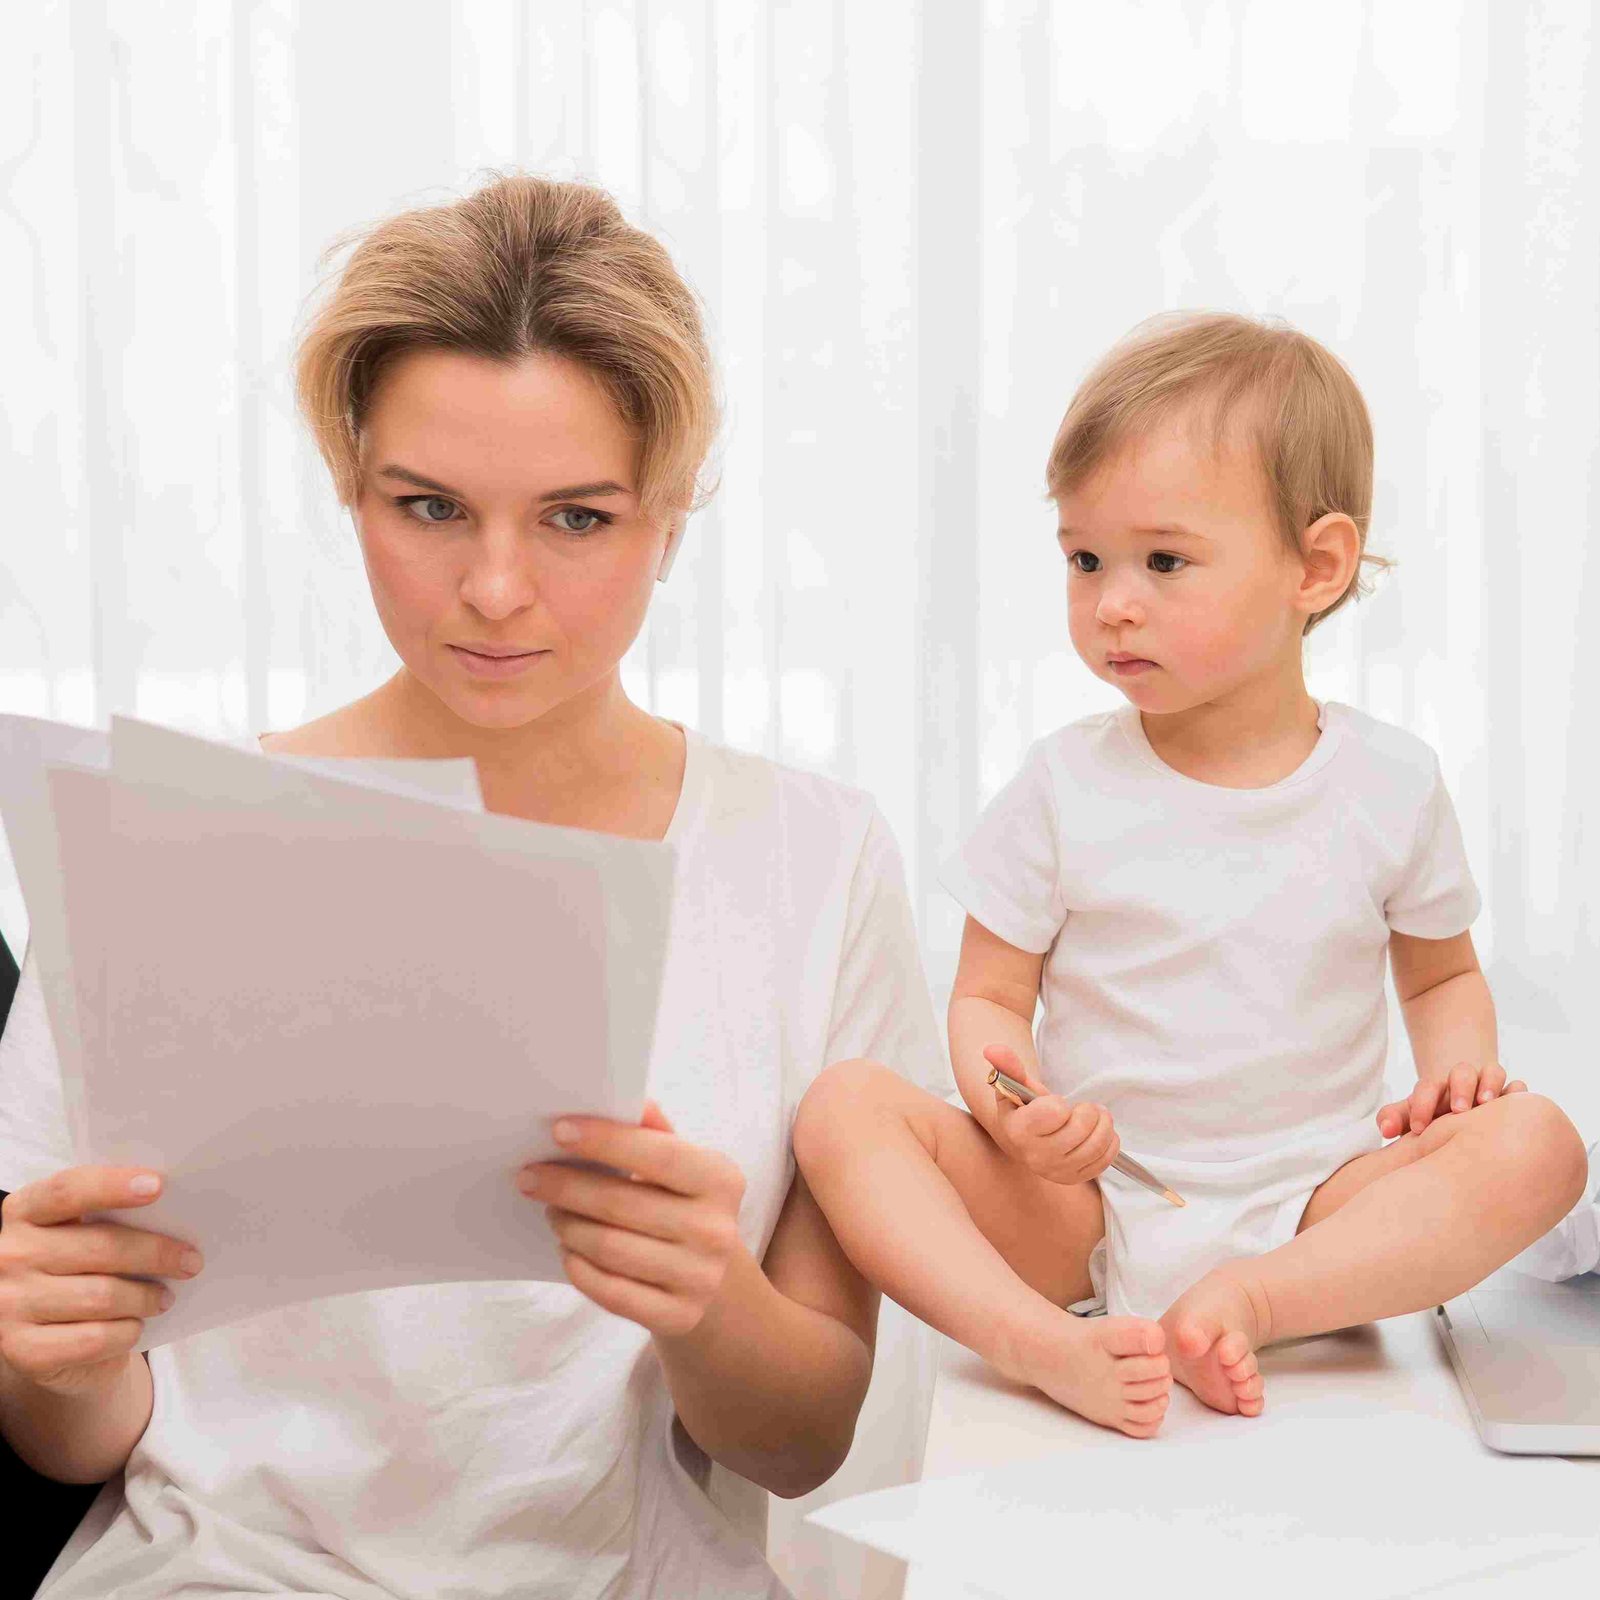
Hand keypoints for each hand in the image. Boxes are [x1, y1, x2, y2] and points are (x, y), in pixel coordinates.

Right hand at [0, 1167, 200, 1396]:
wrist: (46, 1339)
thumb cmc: (75, 1271)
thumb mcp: (78, 1234)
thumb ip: (109, 1215)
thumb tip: (176, 1209)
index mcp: (23, 1212)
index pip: (67, 1190)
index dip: (112, 1186)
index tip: (158, 1186)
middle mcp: (8, 1256)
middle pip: (99, 1246)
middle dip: (156, 1253)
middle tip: (190, 1261)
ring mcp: (10, 1306)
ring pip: (102, 1295)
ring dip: (146, 1297)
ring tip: (164, 1297)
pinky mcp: (23, 1351)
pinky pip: (94, 1338)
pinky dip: (126, 1331)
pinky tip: (134, 1325)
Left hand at [517, 1102, 746, 1337]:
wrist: (717, 1283)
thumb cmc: (685, 1207)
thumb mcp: (685, 1166)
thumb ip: (654, 1133)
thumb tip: (625, 1096)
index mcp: (721, 1179)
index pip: (657, 1155)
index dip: (605, 1141)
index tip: (558, 1130)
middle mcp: (716, 1230)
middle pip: (622, 1204)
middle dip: (567, 1187)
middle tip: (531, 1176)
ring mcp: (699, 1278)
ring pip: (610, 1248)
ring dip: (568, 1226)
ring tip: (552, 1210)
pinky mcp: (678, 1316)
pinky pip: (610, 1292)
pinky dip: (579, 1268)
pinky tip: (567, 1250)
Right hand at [982, 1044, 1120, 1185]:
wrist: (1025, 1139)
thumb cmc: (1024, 1108)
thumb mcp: (1015, 1085)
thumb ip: (1007, 1065)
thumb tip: (993, 1049)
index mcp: (1019, 1131)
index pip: (1056, 1112)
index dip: (1059, 1103)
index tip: (1054, 1104)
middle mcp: (1036, 1156)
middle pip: (1081, 1128)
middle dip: (1088, 1110)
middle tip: (1083, 1107)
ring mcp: (1057, 1171)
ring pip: (1097, 1144)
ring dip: (1104, 1124)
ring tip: (1095, 1116)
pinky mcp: (1075, 1178)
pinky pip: (1106, 1159)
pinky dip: (1109, 1141)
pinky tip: (1097, 1134)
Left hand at [1377, 1062, 1526, 1138]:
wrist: (1461, 1098)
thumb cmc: (1434, 1114)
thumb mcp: (1414, 1114)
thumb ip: (1395, 1118)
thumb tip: (1385, 1130)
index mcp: (1436, 1086)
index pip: (1427, 1087)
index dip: (1421, 1104)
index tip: (1418, 1128)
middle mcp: (1463, 1080)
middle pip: (1461, 1072)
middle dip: (1459, 1088)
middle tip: (1458, 1109)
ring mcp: (1488, 1084)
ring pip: (1492, 1072)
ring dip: (1489, 1085)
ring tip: (1486, 1103)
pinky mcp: (1510, 1092)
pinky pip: (1517, 1085)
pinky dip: (1517, 1091)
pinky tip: (1516, 1103)